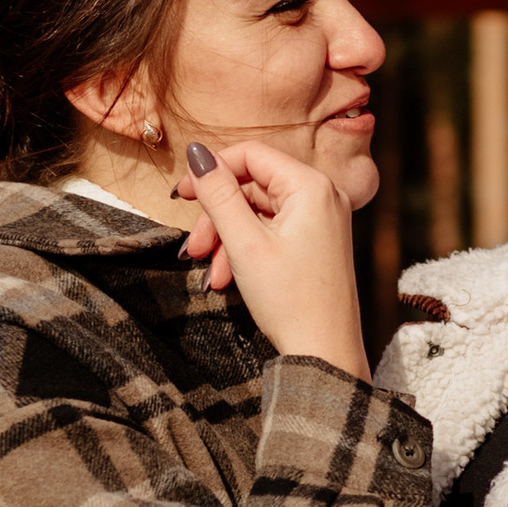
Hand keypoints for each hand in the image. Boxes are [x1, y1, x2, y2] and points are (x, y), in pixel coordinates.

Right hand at [180, 137, 367, 377]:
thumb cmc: (291, 301)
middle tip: (191, 247)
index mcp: (311, 186)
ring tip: (209, 271)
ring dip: (227, 238)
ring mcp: (322, 220)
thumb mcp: (244, 243)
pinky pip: (272, 231)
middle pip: (252, 186)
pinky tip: (226, 277)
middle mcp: (323, 196)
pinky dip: (246, 249)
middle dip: (217, 217)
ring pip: (258, 213)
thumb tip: (197, 152)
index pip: (251, 154)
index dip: (211, 170)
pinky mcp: (316, 242)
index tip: (181, 195)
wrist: (326, 354)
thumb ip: (219, 194)